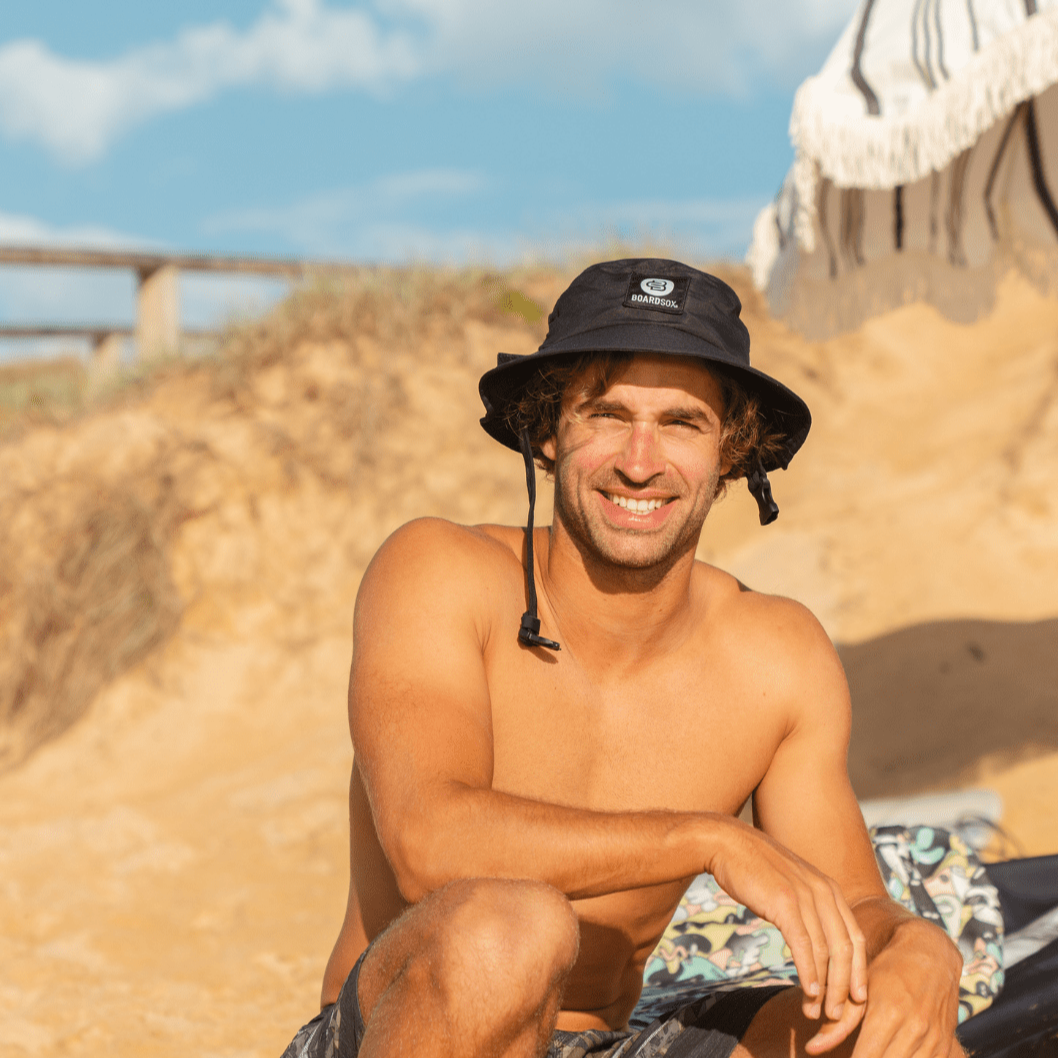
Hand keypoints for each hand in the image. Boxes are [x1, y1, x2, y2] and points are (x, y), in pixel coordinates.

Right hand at [705, 818, 867, 1022]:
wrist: (728, 844)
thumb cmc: (756, 869)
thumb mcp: (792, 885)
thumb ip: (810, 906)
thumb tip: (817, 938)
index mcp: (830, 889)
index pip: (855, 937)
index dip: (858, 972)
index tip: (856, 999)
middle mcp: (824, 891)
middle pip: (846, 949)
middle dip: (844, 987)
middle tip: (838, 1014)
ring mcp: (805, 895)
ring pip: (826, 951)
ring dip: (825, 987)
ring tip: (817, 1011)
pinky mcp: (784, 901)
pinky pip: (803, 944)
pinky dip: (809, 972)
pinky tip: (809, 991)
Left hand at [807, 913, 963, 1056]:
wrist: (933, 956)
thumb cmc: (889, 968)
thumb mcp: (861, 988)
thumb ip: (839, 1021)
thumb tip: (812, 1049)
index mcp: (888, 1012)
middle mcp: (913, 1029)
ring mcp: (933, 1040)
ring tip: (869, 1052)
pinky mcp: (946, 1047)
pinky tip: (890, 1052)